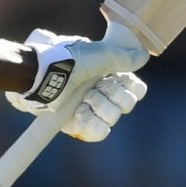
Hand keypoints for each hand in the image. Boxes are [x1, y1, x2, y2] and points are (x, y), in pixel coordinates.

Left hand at [9, 23, 149, 142]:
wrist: (41, 76)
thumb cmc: (69, 60)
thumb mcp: (100, 53)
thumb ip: (123, 57)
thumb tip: (144, 55)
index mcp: (109, 74)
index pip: (136, 89)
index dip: (130, 86)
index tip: (116, 79)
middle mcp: (102, 91)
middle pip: (127, 104)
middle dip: (112, 95)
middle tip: (95, 88)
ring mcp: (89, 108)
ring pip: (113, 118)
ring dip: (100, 107)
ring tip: (84, 100)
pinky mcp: (76, 123)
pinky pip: (98, 132)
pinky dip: (92, 125)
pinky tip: (81, 114)